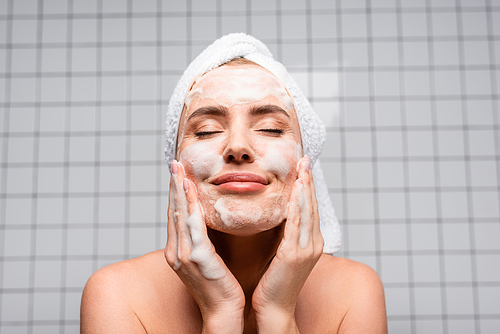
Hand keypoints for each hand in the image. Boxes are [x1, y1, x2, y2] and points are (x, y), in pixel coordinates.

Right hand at [164, 160, 244, 333]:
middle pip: (173, 212)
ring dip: (180, 190)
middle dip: (174, 186)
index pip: (174, 217)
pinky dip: (190, 206)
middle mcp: (175, 252)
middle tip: (175, 164)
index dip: (175, 194)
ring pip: (180, 215)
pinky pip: (193, 226)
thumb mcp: (206, 261)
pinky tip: (190, 190)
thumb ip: (202, 242)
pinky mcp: (198, 257)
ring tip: (180, 170)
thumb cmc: (218, 287)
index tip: (178, 175)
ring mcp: (184, 255)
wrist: (223, 312)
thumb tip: (205, 223)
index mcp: (177, 252)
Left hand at [252, 156, 323, 333]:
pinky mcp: (294, 254)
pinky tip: (295, 189)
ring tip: (302, 167)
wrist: (274, 308)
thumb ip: (284, 233)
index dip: (307, 186)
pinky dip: (297, 204)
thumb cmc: (274, 282)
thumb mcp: (282, 252)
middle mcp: (313, 243)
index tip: (303, 166)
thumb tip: (278, 213)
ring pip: (307, 211)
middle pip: (311, 205)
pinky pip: (297, 224)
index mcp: (311, 242)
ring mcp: (306, 249)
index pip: (308, 208)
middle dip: (309, 181)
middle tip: (305, 158)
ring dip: (305, 187)